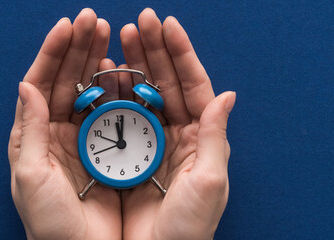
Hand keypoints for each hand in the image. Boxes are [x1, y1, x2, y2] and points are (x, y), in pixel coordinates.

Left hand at [7, 8, 121, 238]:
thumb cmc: (48, 223)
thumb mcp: (30, 175)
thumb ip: (30, 129)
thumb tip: (26, 84)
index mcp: (34, 136)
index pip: (41, 83)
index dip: (52, 53)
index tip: (67, 27)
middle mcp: (58, 133)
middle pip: (68, 79)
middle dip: (79, 47)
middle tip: (93, 19)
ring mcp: (85, 140)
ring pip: (92, 90)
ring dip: (99, 60)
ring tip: (109, 33)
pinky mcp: (110, 152)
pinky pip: (114, 112)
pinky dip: (119, 89)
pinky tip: (123, 69)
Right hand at [118, 9, 236, 238]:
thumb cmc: (189, 229)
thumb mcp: (209, 181)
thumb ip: (216, 136)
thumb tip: (228, 94)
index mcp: (201, 139)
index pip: (194, 86)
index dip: (181, 54)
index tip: (168, 25)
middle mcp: (178, 136)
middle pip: (167, 82)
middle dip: (154, 50)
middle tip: (139, 21)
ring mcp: (151, 143)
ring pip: (142, 93)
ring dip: (133, 63)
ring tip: (121, 35)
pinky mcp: (127, 155)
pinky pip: (121, 115)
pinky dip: (114, 92)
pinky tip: (106, 71)